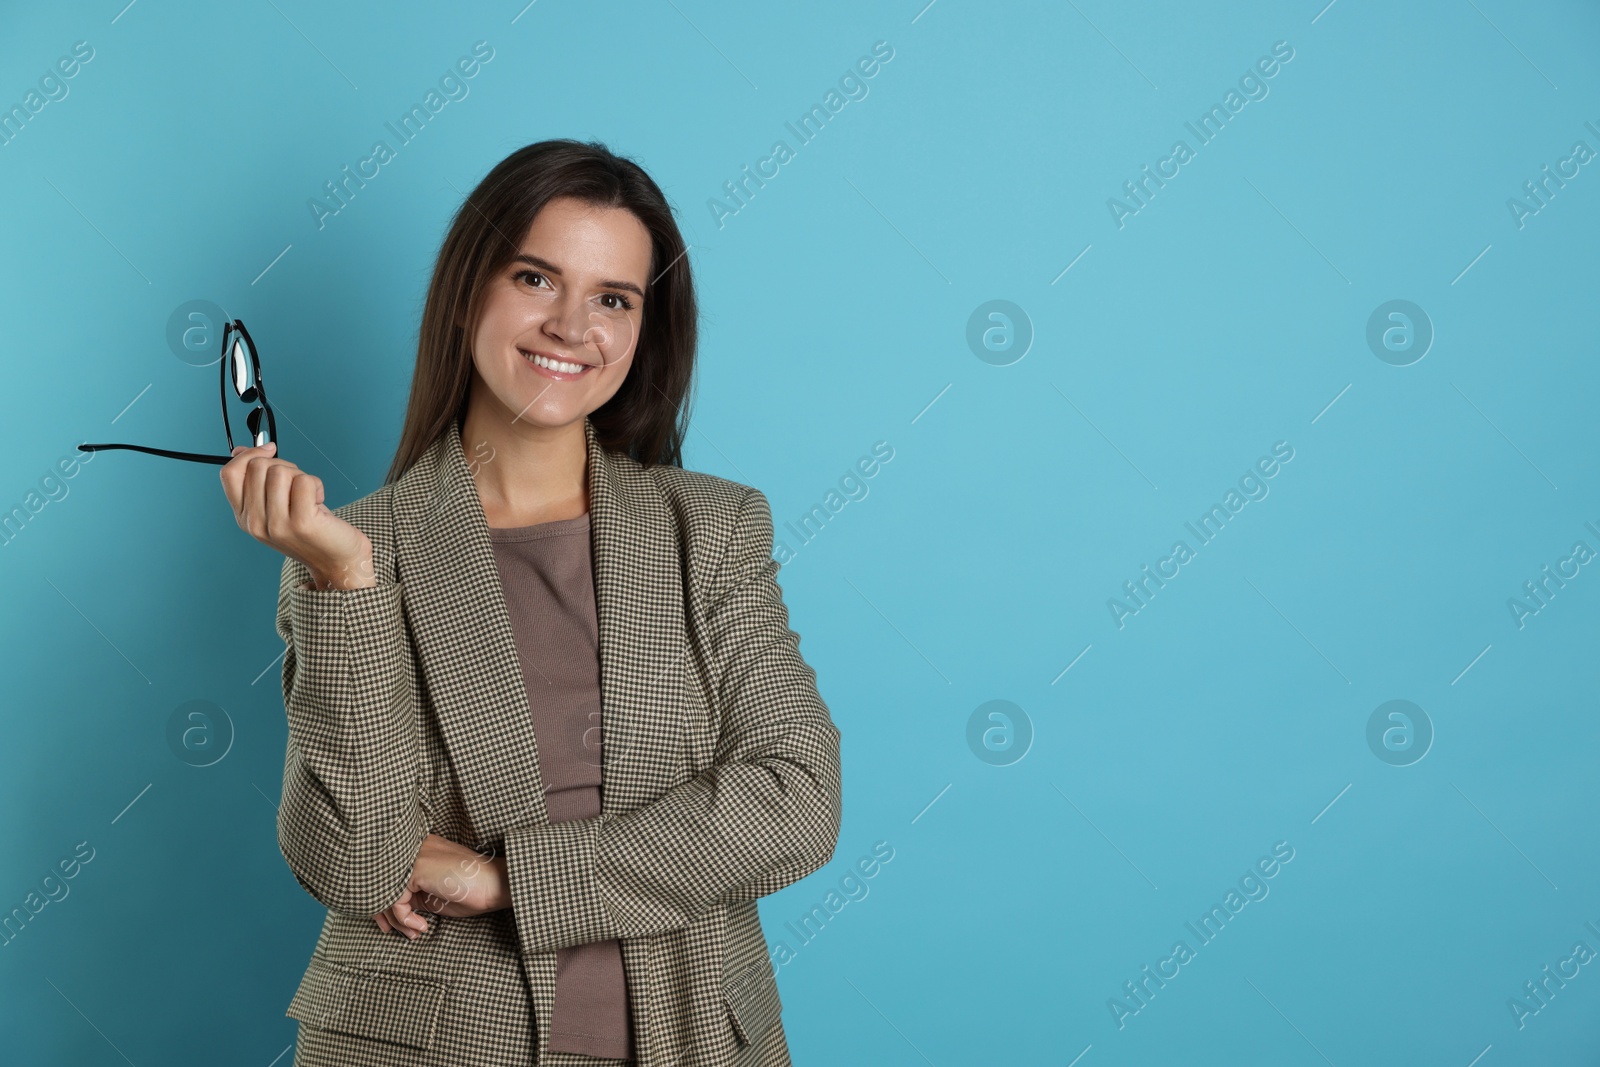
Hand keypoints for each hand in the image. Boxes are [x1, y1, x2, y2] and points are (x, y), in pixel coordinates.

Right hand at [219, 441, 374, 588]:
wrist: (337, 560)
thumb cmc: (311, 529)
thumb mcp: (277, 504)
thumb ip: (258, 481)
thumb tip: (242, 450)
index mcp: (244, 517)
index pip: (229, 473)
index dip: (249, 455)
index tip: (269, 450)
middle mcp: (255, 523)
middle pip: (258, 467)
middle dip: (283, 465)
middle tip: (298, 484)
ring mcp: (276, 525)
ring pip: (280, 471)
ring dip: (300, 475)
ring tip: (308, 496)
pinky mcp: (300, 523)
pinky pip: (304, 481)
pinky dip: (316, 484)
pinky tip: (319, 502)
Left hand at [374, 834, 508, 938]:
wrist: (494, 885)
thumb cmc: (471, 890)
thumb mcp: (433, 893)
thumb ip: (411, 893)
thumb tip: (388, 909)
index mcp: (419, 849)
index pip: (389, 876)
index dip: (384, 902)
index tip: (388, 924)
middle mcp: (414, 848)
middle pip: (382, 882)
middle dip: (382, 912)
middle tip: (389, 931)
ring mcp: (414, 856)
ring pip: (386, 893)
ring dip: (397, 920)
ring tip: (413, 932)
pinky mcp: (416, 869)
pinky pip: (395, 901)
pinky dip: (404, 919)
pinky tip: (421, 925)